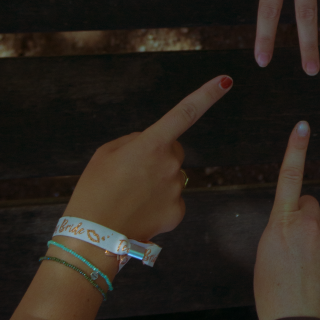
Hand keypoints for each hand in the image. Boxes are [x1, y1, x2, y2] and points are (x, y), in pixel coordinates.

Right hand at [64, 74, 233, 242]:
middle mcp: (169, 164)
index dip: (207, 95)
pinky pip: (173, 199)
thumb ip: (135, 142)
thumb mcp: (105, 154)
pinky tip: (139, 211)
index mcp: (151, 144)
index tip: (226, 80)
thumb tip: (152, 143)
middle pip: (174, 150)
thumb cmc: (94, 192)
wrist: (93, 238)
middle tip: (130, 174)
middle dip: (158, 156)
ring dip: (156, 182)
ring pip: (172, 177)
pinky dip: (159, 204)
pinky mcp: (178, 212)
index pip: (185, 113)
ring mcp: (176, 189)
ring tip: (129, 196)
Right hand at [254, 121, 319, 319]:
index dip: (295, 149)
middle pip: (311, 204)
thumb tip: (297, 220)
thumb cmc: (274, 291)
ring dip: (317, 237)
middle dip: (305, 217)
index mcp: (282, 223)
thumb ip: (281, 227)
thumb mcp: (266, 252)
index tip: (303, 126)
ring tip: (306, 266)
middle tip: (294, 247)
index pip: (290, 177)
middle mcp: (308, 224)